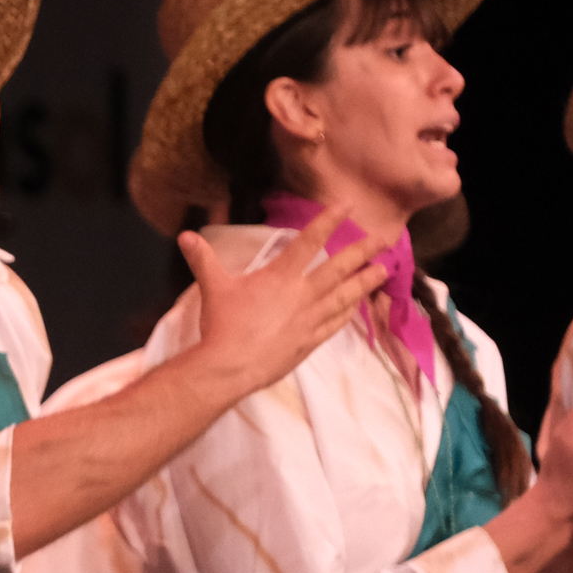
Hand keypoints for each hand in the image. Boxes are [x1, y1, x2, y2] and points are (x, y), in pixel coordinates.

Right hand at [178, 217, 385, 394]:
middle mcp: (302, 294)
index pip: (309, 242)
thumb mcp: (212, 287)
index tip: (348, 206)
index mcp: (280, 276)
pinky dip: (349, 312)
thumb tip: (186, 236)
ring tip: (384, 271)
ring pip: (345, 296)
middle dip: (363, 251)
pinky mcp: (310, 341)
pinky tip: (357, 306)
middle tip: (386, 239)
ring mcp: (310, 319)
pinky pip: (336, 323)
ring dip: (365, 281)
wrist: (231, 366)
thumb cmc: (222, 324)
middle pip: (339, 268)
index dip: (329, 221)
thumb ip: (203, 260)